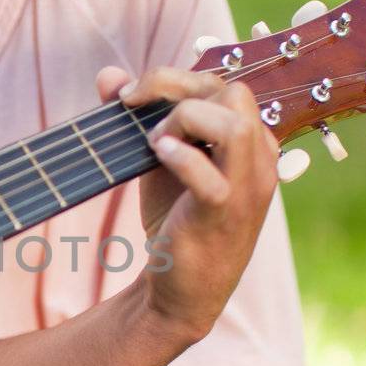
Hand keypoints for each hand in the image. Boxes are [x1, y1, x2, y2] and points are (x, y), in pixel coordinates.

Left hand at [97, 64, 278, 341]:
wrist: (180, 291)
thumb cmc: (175, 220)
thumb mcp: (160, 161)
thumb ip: (139, 115)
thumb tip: (107, 74)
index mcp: (251, 142)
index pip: (225, 85)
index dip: (175, 78)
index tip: (129, 94)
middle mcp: (258, 161)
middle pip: (234, 93)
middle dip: (178, 88)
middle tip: (133, 107)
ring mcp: (246, 190)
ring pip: (234, 126)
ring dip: (184, 120)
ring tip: (153, 142)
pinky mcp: (222, 217)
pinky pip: (212, 177)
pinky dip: (181, 158)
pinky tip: (156, 155)